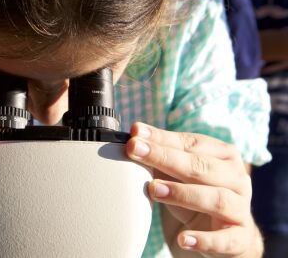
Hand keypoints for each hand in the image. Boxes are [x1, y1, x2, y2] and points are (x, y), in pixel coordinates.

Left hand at [126, 122, 262, 257]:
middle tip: (136, 151)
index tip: (135, 134)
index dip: (162, 138)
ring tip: (153, 189)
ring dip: (183, 193)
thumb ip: (161, 158)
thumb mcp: (178, 175)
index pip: (191, 143)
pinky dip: (205, 239)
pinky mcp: (238, 238)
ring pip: (216, 198)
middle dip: (166, 158)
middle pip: (201, 166)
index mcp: (224, 156)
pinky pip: (225, 239)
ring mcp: (240, 208)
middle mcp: (236, 179)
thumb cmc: (195, 195)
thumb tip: (134, 141)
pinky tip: (184, 239)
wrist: (221, 234)